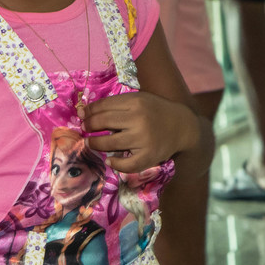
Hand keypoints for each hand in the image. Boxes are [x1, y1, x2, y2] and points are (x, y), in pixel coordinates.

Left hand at [79, 92, 197, 172]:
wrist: (182, 126)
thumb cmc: (155, 111)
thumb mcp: (138, 100)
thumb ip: (113, 104)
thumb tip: (82, 111)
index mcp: (135, 102)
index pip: (102, 106)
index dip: (88, 112)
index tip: (83, 116)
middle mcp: (138, 119)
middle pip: (102, 122)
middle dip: (88, 126)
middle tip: (85, 130)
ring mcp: (143, 139)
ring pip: (109, 143)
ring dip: (95, 144)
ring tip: (92, 144)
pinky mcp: (149, 156)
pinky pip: (126, 164)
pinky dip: (115, 164)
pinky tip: (110, 160)